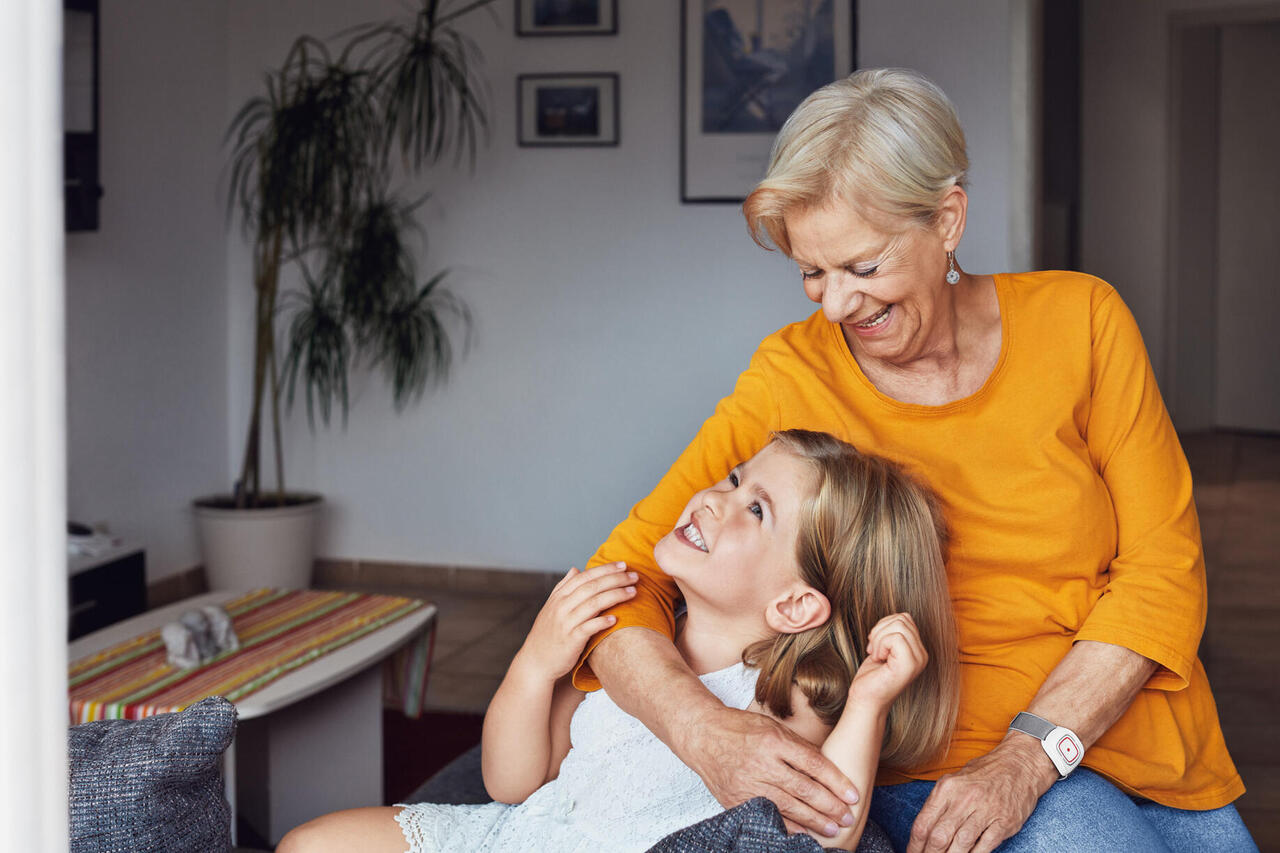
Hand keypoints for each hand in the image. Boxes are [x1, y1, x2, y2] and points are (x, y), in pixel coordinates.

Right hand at [513, 563, 636, 681]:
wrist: (535, 662)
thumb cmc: (548, 634)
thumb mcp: (551, 607)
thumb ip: (563, 587)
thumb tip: (575, 569)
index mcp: (559, 597)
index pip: (584, 577)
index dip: (605, 569)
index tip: (623, 565)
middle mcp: (562, 607)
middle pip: (592, 587)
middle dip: (615, 579)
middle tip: (634, 576)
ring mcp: (566, 623)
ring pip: (593, 604)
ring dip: (615, 596)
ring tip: (633, 592)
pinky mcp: (570, 640)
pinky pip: (588, 628)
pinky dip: (601, 622)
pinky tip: (615, 618)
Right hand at [684, 705, 858, 838]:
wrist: (702, 734)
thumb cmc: (740, 728)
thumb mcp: (771, 727)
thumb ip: (797, 747)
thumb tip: (827, 768)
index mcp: (774, 740)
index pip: (813, 764)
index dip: (836, 781)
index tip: (853, 795)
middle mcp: (762, 762)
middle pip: (804, 789)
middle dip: (830, 806)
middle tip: (848, 816)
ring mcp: (748, 783)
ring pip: (788, 806)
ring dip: (814, 820)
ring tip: (833, 828)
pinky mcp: (736, 798)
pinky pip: (768, 815)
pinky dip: (787, 826)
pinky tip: (803, 833)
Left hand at [848, 612, 927, 708]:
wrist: (866, 700)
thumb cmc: (871, 676)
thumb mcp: (884, 647)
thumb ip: (894, 632)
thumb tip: (898, 616)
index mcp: (918, 650)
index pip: (905, 618)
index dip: (884, 625)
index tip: (875, 644)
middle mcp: (922, 655)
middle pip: (902, 619)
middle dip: (880, 630)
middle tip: (874, 649)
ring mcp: (918, 660)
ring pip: (899, 626)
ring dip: (879, 638)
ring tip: (876, 655)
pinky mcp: (909, 665)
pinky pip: (896, 637)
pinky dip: (881, 645)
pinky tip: (878, 659)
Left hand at [906, 734, 1056, 852]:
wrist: (1020, 765)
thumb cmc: (984, 773)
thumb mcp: (954, 781)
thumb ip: (939, 803)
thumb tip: (923, 831)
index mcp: (947, 788)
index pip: (923, 823)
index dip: (914, 845)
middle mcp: (964, 799)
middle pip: (938, 837)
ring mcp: (985, 811)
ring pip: (960, 844)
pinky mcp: (1004, 823)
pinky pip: (984, 846)